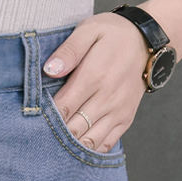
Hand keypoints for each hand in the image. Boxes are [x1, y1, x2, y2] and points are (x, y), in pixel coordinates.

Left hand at [42, 11, 151, 152]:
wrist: (149, 41)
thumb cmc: (113, 34)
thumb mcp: (89, 30)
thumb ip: (68, 50)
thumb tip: (49, 70)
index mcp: (93, 77)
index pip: (62, 108)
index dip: (45, 117)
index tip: (33, 119)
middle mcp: (106, 99)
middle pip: (73, 129)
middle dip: (54, 135)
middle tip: (37, 135)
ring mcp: (117, 112)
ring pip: (89, 142)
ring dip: (70, 146)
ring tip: (53, 145)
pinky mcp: (125, 120)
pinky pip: (105, 145)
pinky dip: (89, 150)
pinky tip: (75, 148)